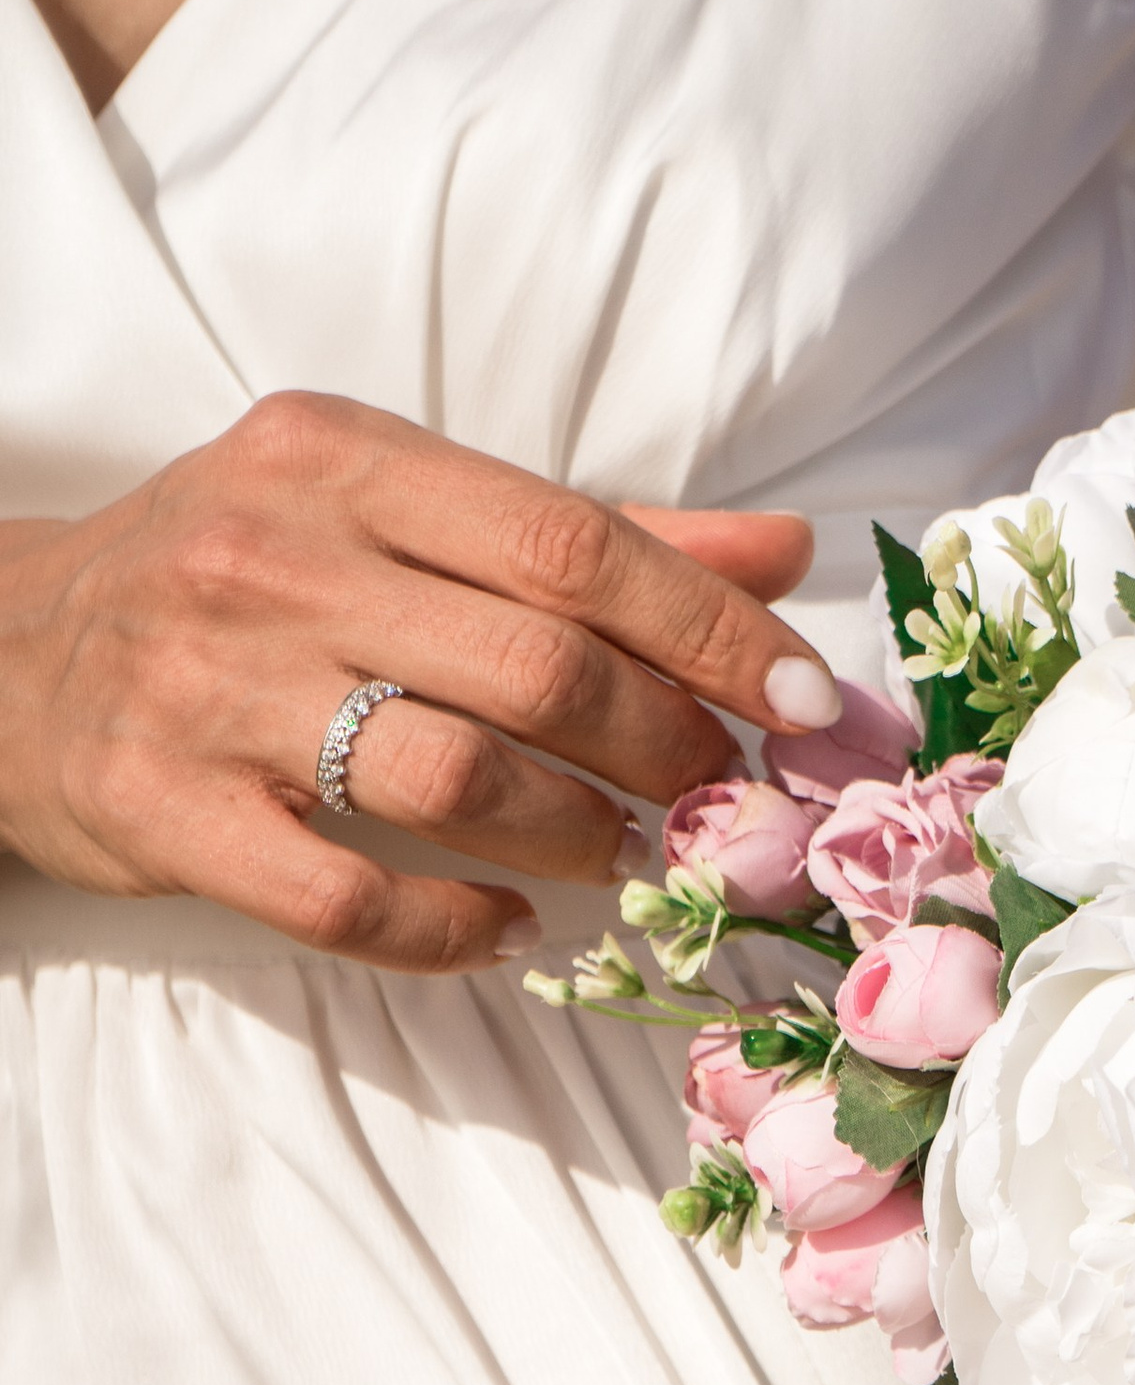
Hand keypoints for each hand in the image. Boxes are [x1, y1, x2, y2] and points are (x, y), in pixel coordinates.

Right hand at [0, 392, 837, 974]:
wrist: (6, 651)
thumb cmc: (242, 579)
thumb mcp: (391, 510)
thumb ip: (586, 536)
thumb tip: (782, 552)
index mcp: (343, 459)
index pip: (572, 543)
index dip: (712, 629)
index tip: (805, 702)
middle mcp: (272, 557)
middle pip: (535, 666)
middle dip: (662, 746)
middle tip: (716, 796)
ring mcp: (209, 690)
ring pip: (454, 778)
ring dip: (577, 836)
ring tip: (622, 855)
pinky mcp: (164, 812)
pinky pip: (345, 898)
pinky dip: (453, 926)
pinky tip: (504, 925)